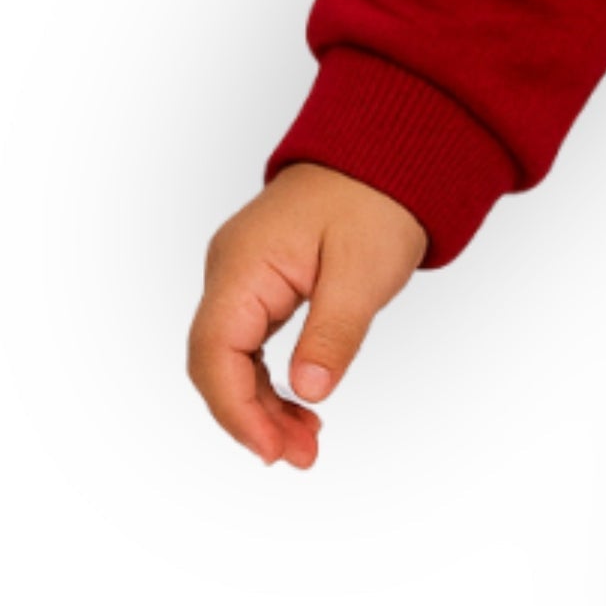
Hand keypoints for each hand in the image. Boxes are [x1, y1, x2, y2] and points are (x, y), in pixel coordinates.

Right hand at [188, 162, 428, 468]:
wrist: (391, 150)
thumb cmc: (377, 197)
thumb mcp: (364, 269)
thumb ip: (333, 331)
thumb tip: (308, 392)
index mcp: (242, 264)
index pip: (214, 353)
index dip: (236, 411)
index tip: (272, 450)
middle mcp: (230, 271)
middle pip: (217, 363)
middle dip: (251, 417)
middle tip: (300, 455)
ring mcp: (243, 276)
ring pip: (233, 359)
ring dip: (263, 404)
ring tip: (306, 442)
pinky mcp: (263, 282)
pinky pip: (252, 343)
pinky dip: (272, 379)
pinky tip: (300, 405)